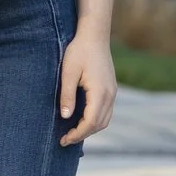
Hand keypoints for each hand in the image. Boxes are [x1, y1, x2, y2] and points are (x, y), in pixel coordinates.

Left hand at [58, 27, 115, 145]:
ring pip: (105, 119)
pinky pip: (106, 111)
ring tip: (72, 132)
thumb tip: (66, 117)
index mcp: (100, 92)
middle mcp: (110, 94)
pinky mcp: (111, 88)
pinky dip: (95, 120)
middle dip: (83, 134)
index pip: (91, 122)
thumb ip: (67, 95)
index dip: (77, 134)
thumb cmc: (78, 52)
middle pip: (100, 124)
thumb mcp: (68, 73)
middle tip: (65, 139)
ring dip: (90, 129)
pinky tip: (82, 120)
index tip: (63, 140)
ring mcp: (112, 92)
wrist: (94, 35)